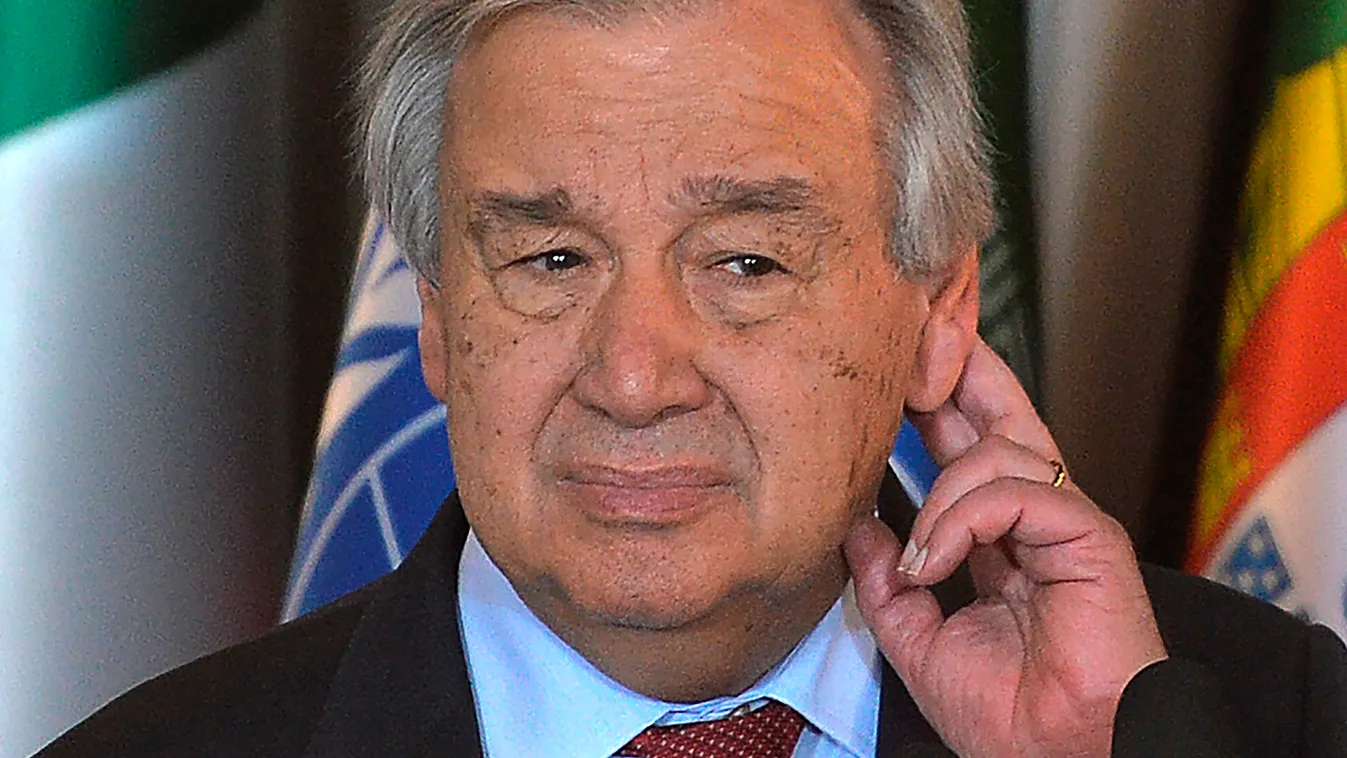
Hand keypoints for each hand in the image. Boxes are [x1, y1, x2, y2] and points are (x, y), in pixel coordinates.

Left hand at [845, 340, 1166, 756]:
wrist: (1056, 754)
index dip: (939, 404)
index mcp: (1003, 537)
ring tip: (923, 559)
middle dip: (959, 371)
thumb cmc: (1007, 714)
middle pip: (1002, 416)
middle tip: (918, 334)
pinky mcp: (1090, 537)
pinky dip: (966, 517)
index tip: (898, 370)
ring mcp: (1067, 523)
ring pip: (1001, 450)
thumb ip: (886, 584)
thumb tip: (856, 528)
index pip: (971, 448)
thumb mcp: (918, 640)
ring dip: (942, 492)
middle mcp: (1037, 519)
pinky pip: (1020, 490)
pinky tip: (940, 559)